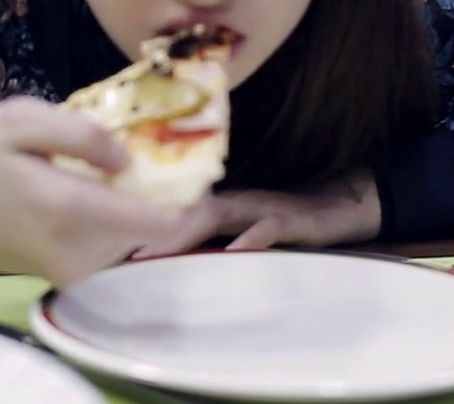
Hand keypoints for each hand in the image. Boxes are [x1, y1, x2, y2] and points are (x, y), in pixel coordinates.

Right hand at [0, 98, 184, 287]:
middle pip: (152, 232)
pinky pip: (107, 246)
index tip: (207, 164)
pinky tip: (106, 186)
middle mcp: (74, 252)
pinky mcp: (57, 272)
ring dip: (144, 208)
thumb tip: (127, 157)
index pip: (159, 222)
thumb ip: (81, 133)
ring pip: (131, 240)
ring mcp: (65, 269)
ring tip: (141, 165)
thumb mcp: (21, 119)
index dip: (193, 196)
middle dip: (171, 196)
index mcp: (70, 211)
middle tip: (178, 154)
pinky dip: (117, 219)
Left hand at [133, 168, 382, 256]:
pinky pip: (268, 227)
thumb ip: (213, 236)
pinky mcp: (290, 218)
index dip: (145, 221)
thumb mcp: (244, 227)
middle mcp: (235, 200)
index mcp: (221, 204)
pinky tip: (236, 251)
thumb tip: (171, 253)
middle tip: (127, 252)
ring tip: (163, 250)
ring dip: (190, 232)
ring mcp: (261, 207)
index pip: (177, 208)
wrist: (340, 202)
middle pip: (188, 210)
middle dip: (156, 230)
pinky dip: (251, 238)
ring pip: (219, 214)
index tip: (113, 241)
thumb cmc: (285, 218)